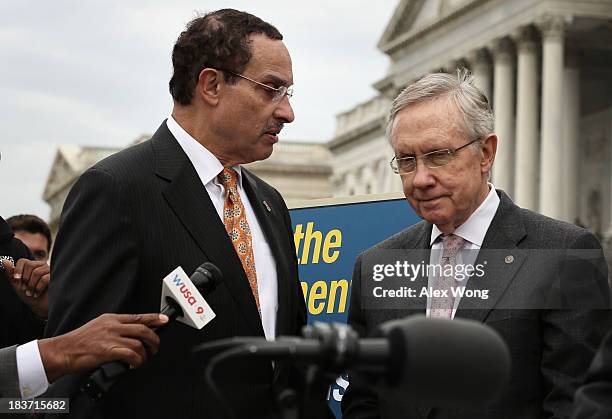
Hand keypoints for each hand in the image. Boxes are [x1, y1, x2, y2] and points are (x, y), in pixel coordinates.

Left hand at [1, 259, 48, 318]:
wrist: (39, 306)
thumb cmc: (29, 295)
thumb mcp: (17, 285)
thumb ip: (11, 273)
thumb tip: (4, 261)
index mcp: (32, 266)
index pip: (23, 261)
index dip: (18, 270)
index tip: (16, 280)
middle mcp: (41, 266)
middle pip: (30, 265)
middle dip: (25, 279)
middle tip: (25, 288)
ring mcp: (49, 270)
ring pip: (37, 272)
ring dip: (31, 285)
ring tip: (31, 292)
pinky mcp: (55, 277)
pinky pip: (44, 279)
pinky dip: (38, 288)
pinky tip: (38, 293)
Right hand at [38, 313, 168, 382]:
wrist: (62, 351)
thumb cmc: (78, 342)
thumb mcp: (98, 327)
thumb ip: (115, 328)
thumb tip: (131, 334)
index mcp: (111, 318)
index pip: (138, 316)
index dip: (154, 318)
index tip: (164, 319)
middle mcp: (112, 326)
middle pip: (143, 329)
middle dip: (154, 339)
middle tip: (155, 347)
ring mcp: (110, 337)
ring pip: (138, 343)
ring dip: (145, 354)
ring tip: (143, 359)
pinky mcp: (107, 350)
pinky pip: (130, 354)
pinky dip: (136, 360)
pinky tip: (134, 364)